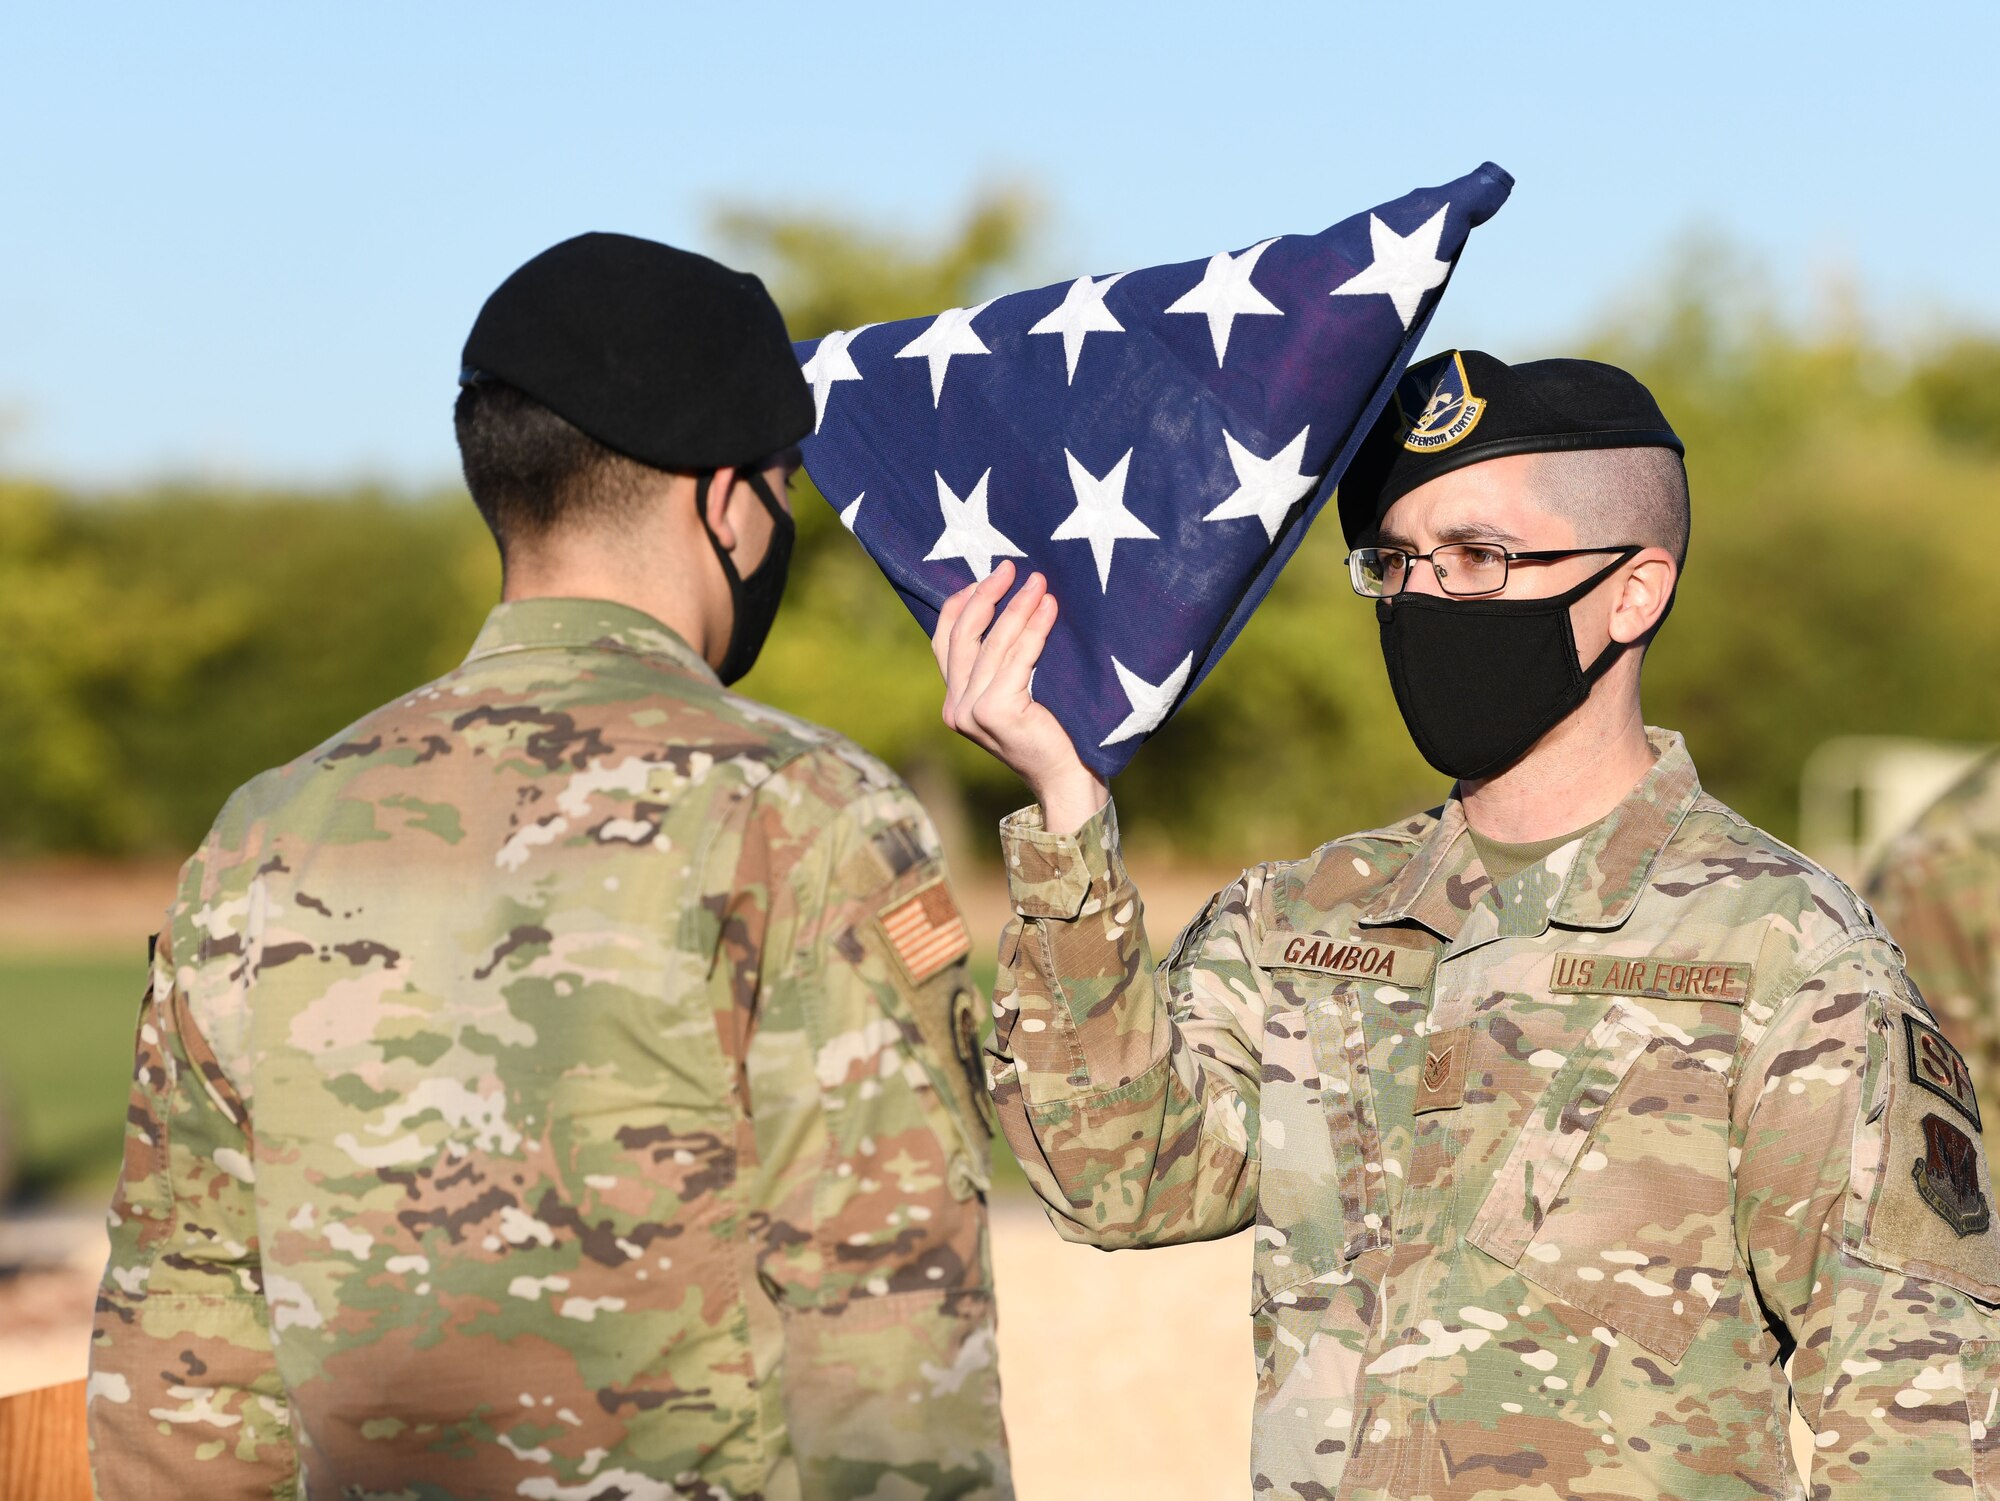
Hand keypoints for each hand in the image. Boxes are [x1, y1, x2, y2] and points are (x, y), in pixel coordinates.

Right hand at [934, 561, 1108, 834]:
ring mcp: (971, 712)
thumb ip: (1003, 663)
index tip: (989, 577)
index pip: (945, 640)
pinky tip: (1050, 609)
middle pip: (963, 635)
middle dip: (987, 595)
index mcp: (954, 703)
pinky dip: (1035, 629)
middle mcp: (955, 708)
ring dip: (1017, 607)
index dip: (963, 602)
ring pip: (992, 644)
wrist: (1068, 780)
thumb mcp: (1018, 694)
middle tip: (1012, 567)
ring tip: (1039, 583)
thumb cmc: (1054, 734)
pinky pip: (1017, 658)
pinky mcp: (995, 712)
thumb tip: (1013, 603)